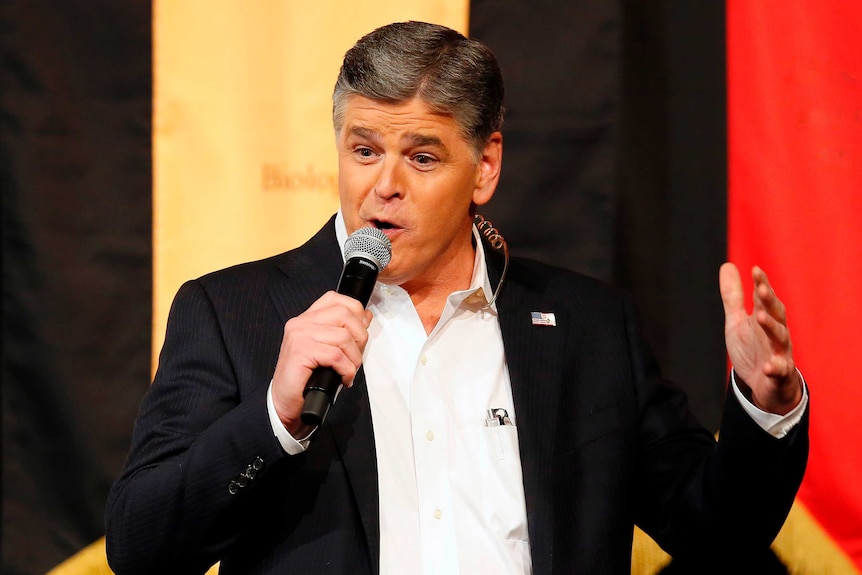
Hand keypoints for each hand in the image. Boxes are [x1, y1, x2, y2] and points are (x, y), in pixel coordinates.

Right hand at [270, 291, 371, 436]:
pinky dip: (347, 370)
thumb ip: (344, 331)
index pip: (335, 299)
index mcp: (307, 319)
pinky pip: (336, 356)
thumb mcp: (328, 349)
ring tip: (348, 371)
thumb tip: (365, 316)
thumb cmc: (307, 378)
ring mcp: (299, 336)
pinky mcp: (300, 352)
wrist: (284, 402)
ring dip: (354, 358)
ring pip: (343, 337)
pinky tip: (343, 379)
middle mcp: (301, 323)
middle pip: (344, 314)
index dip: (355, 311)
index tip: (360, 331)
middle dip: (360, 337)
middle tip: (356, 356)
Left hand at [719, 263, 802, 414]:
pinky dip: (776, 368)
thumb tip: (727, 265)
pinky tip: (770, 366)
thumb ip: (733, 296)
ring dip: (771, 327)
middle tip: (760, 289)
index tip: (755, 270)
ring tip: (761, 317)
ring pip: (780, 338)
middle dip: (769, 301)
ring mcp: (780, 353)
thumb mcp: (738, 321)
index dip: (761, 284)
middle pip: (776, 314)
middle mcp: (776, 333)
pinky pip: (780, 370)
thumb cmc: (753, 348)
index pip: (765, 298)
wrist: (764, 384)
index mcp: (765, 318)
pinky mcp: (780, 374)